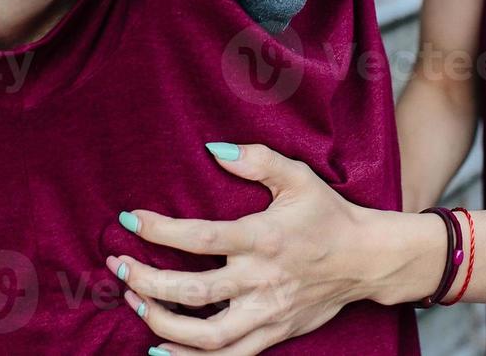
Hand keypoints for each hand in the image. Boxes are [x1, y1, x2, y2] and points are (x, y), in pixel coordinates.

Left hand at [107, 144, 380, 354]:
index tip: (129, 220)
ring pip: (206, 334)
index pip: (200, 238)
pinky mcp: (273, 333)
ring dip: (162, 322)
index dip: (159, 231)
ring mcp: (267, 312)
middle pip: (192, 291)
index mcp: (263, 238)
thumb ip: (256, 160)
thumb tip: (214, 148)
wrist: (366, 259)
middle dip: (147, 281)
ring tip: (133, 302)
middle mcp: (261, 279)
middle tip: (119, 266)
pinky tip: (161, 348)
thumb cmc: (328, 215)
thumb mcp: (297, 177)